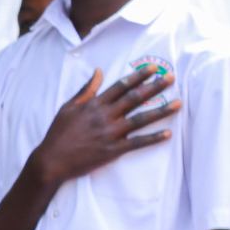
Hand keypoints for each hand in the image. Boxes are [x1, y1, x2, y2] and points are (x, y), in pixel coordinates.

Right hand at [32, 65, 181, 189]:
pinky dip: (153, 139)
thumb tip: (98, 71)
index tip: (153, 68)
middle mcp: (105, 116)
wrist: (52, 161)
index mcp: (94, 104)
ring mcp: (110, 133)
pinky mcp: (113, 150)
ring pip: (141, 119)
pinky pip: (137, 143)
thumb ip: (86, 89)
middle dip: (155, 87)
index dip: (138, 76)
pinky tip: (167, 134)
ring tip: (178, 103)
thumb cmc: (58, 134)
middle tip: (171, 78)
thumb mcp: (68, 107)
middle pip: (135, 98)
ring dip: (161, 110)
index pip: (121, 86)